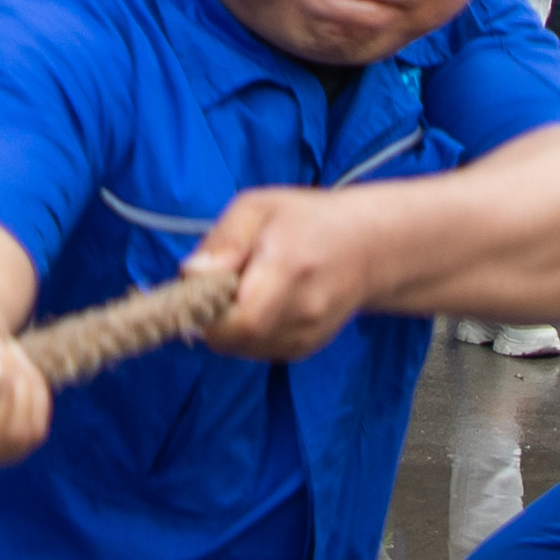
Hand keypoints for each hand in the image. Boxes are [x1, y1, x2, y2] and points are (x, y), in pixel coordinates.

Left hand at [186, 186, 394, 359]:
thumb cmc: (305, 220)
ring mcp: (307, 335)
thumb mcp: (257, 208)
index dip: (207, 310)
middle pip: (234, 339)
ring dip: (228, 326)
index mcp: (289, 267)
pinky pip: (256, 350)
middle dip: (212, 317)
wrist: (368, 248)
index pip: (240, 319)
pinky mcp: (304, 349)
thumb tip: (191, 273)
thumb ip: (223, 241)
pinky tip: (259, 304)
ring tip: (245, 290)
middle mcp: (303, 310)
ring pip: (240, 349)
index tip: (200, 286)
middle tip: (220, 285)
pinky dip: (245, 333)